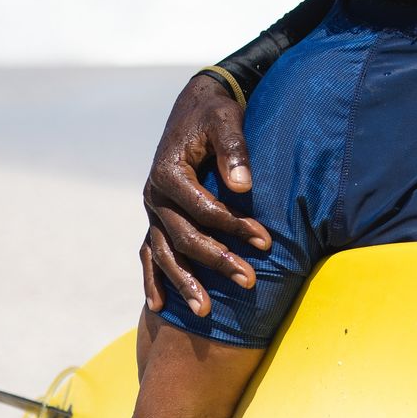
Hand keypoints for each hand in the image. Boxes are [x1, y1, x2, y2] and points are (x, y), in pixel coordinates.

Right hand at [139, 75, 268, 316]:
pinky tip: (160, 306)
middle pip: (184, 237)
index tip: (266, 241)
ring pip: (164, 253)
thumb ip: (234, 150)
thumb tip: (243, 187)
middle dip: (217, 261)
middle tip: (250, 281)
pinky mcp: (157, 217)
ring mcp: (153, 210)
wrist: (197, 105)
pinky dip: (154, 279)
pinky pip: (149, 253)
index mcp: (169, 173)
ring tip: (206, 312)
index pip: (203, 209)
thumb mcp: (226, 121)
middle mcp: (154, 195)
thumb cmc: (216, 113)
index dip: (234, 227)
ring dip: (185, 283)